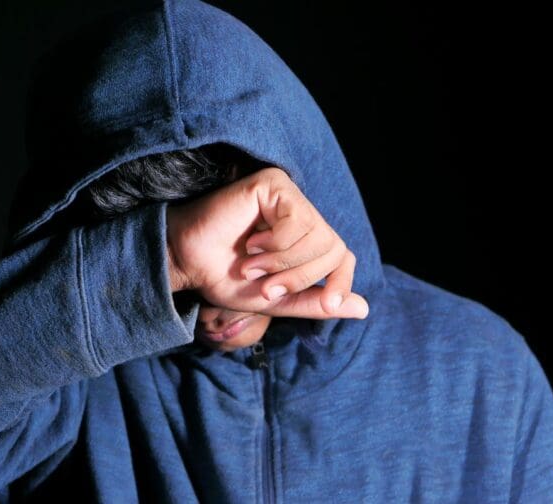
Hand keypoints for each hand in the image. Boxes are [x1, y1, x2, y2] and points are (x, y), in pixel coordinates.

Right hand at [166, 167, 368, 319]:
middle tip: (265, 285)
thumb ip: (316, 302)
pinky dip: (275, 243)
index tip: (328, 304)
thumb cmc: (225, 278)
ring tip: (251, 264)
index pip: (344, 257)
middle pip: (333, 249)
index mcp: (305, 240)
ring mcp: (290, 196)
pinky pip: (297, 220)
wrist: (188, 262)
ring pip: (318, 236)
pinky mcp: (275, 184)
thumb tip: (364, 308)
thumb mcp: (277, 299)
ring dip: (283, 262)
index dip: (342, 282)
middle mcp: (302, 214)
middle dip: (301, 277)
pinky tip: (250, 241)